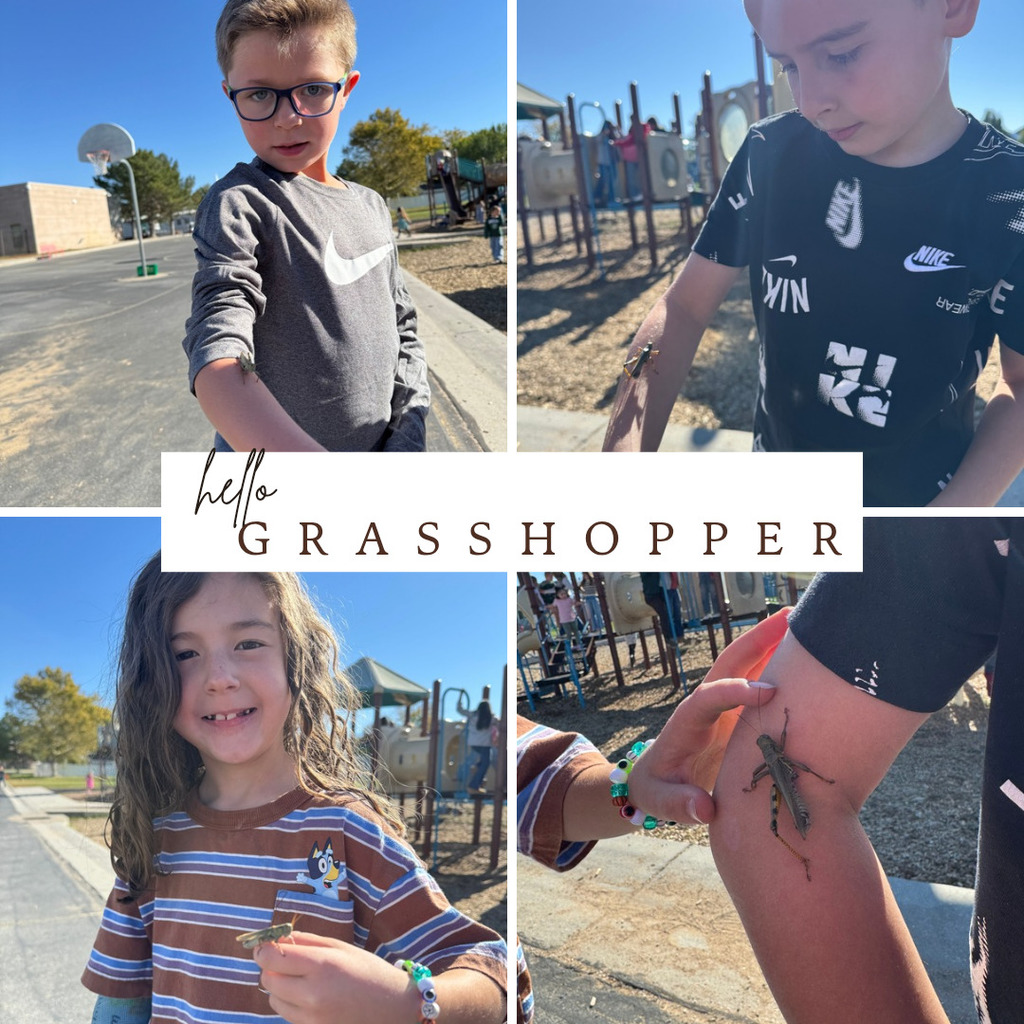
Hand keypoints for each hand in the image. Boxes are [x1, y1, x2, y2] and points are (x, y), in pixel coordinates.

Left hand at [253, 932, 416, 1023]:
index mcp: (322, 966)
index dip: (263, 949)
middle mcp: (312, 994)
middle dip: (271, 966)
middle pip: (267, 979)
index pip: (271, 959)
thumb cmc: (367, 970)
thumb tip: (278, 938)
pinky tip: (307, 993)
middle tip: (286, 958)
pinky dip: (288, 1001)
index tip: (267, 943)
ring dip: (278, 985)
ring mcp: (310, 1016)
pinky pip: (285, 1013)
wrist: (390, 1006)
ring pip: (273, 998)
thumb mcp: (340, 947)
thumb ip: (306, 941)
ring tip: (300, 977)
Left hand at [626, 608, 789, 824]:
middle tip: (791, 618)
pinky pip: (756, 678)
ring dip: (771, 641)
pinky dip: (776, 660)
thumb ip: (679, 805)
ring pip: (745, 664)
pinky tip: (802, 652)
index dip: (736, 691)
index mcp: (687, 722)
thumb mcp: (660, 800)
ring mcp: (721, 703)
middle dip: (758, 640)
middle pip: (730, 664)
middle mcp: (705, 704)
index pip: (708, 697)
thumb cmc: (657, 788)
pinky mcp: (734, 709)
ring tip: (803, 621)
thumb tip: (704, 809)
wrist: (654, 778)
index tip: (768, 691)